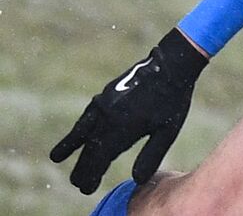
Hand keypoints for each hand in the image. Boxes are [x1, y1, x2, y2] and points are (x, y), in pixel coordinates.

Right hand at [50, 28, 207, 193]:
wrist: (171, 63)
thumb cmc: (174, 99)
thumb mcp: (167, 130)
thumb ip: (151, 155)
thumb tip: (137, 180)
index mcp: (124, 128)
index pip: (101, 159)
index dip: (92, 175)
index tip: (86, 188)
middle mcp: (109, 117)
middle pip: (91, 148)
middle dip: (83, 167)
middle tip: (77, 183)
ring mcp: (105, 104)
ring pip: (85, 131)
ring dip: (74, 146)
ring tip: (58, 157)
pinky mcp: (106, 95)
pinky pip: (88, 115)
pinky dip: (79, 126)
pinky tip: (74, 133)